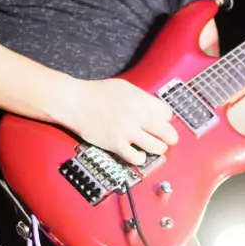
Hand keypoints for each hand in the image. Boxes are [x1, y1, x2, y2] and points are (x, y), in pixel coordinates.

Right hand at [55, 78, 178, 165]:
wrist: (75, 102)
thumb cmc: (96, 93)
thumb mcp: (124, 87)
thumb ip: (140, 98)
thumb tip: (153, 110)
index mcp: (141, 100)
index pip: (167, 114)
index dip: (165, 120)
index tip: (161, 123)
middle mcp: (138, 116)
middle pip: (167, 132)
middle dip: (170, 138)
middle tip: (168, 140)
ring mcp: (127, 131)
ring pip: (156, 147)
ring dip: (158, 149)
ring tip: (154, 148)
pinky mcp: (116, 144)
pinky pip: (136, 158)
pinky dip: (140, 158)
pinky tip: (138, 155)